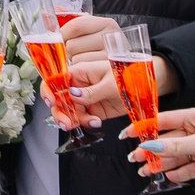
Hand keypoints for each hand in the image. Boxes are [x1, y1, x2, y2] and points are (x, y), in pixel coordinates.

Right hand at [58, 17, 174, 121]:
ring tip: (89, 122)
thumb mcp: (110, 84)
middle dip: (60, 112)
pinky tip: (96, 121)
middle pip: (59, 99)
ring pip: (68, 111)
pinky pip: (81, 118)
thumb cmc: (129, 77)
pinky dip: (86, 123)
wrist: (144, 88)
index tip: (51, 102)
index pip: (57, 80)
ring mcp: (84, 98)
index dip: (49, 91)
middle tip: (67, 122)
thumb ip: (91, 92)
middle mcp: (79, 85)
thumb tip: (71, 95)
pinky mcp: (92, 109)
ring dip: (74, 120)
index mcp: (80, 71)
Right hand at [132, 108, 194, 188]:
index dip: (145, 127)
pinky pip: (186, 169)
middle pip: (167, 140)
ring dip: (160, 163)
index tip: (127, 135)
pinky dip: (177, 173)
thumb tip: (151, 145)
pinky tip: (168, 177)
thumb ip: (175, 146)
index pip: (163, 120)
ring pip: (174, 156)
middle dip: (150, 150)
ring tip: (145, 171)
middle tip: (134, 159)